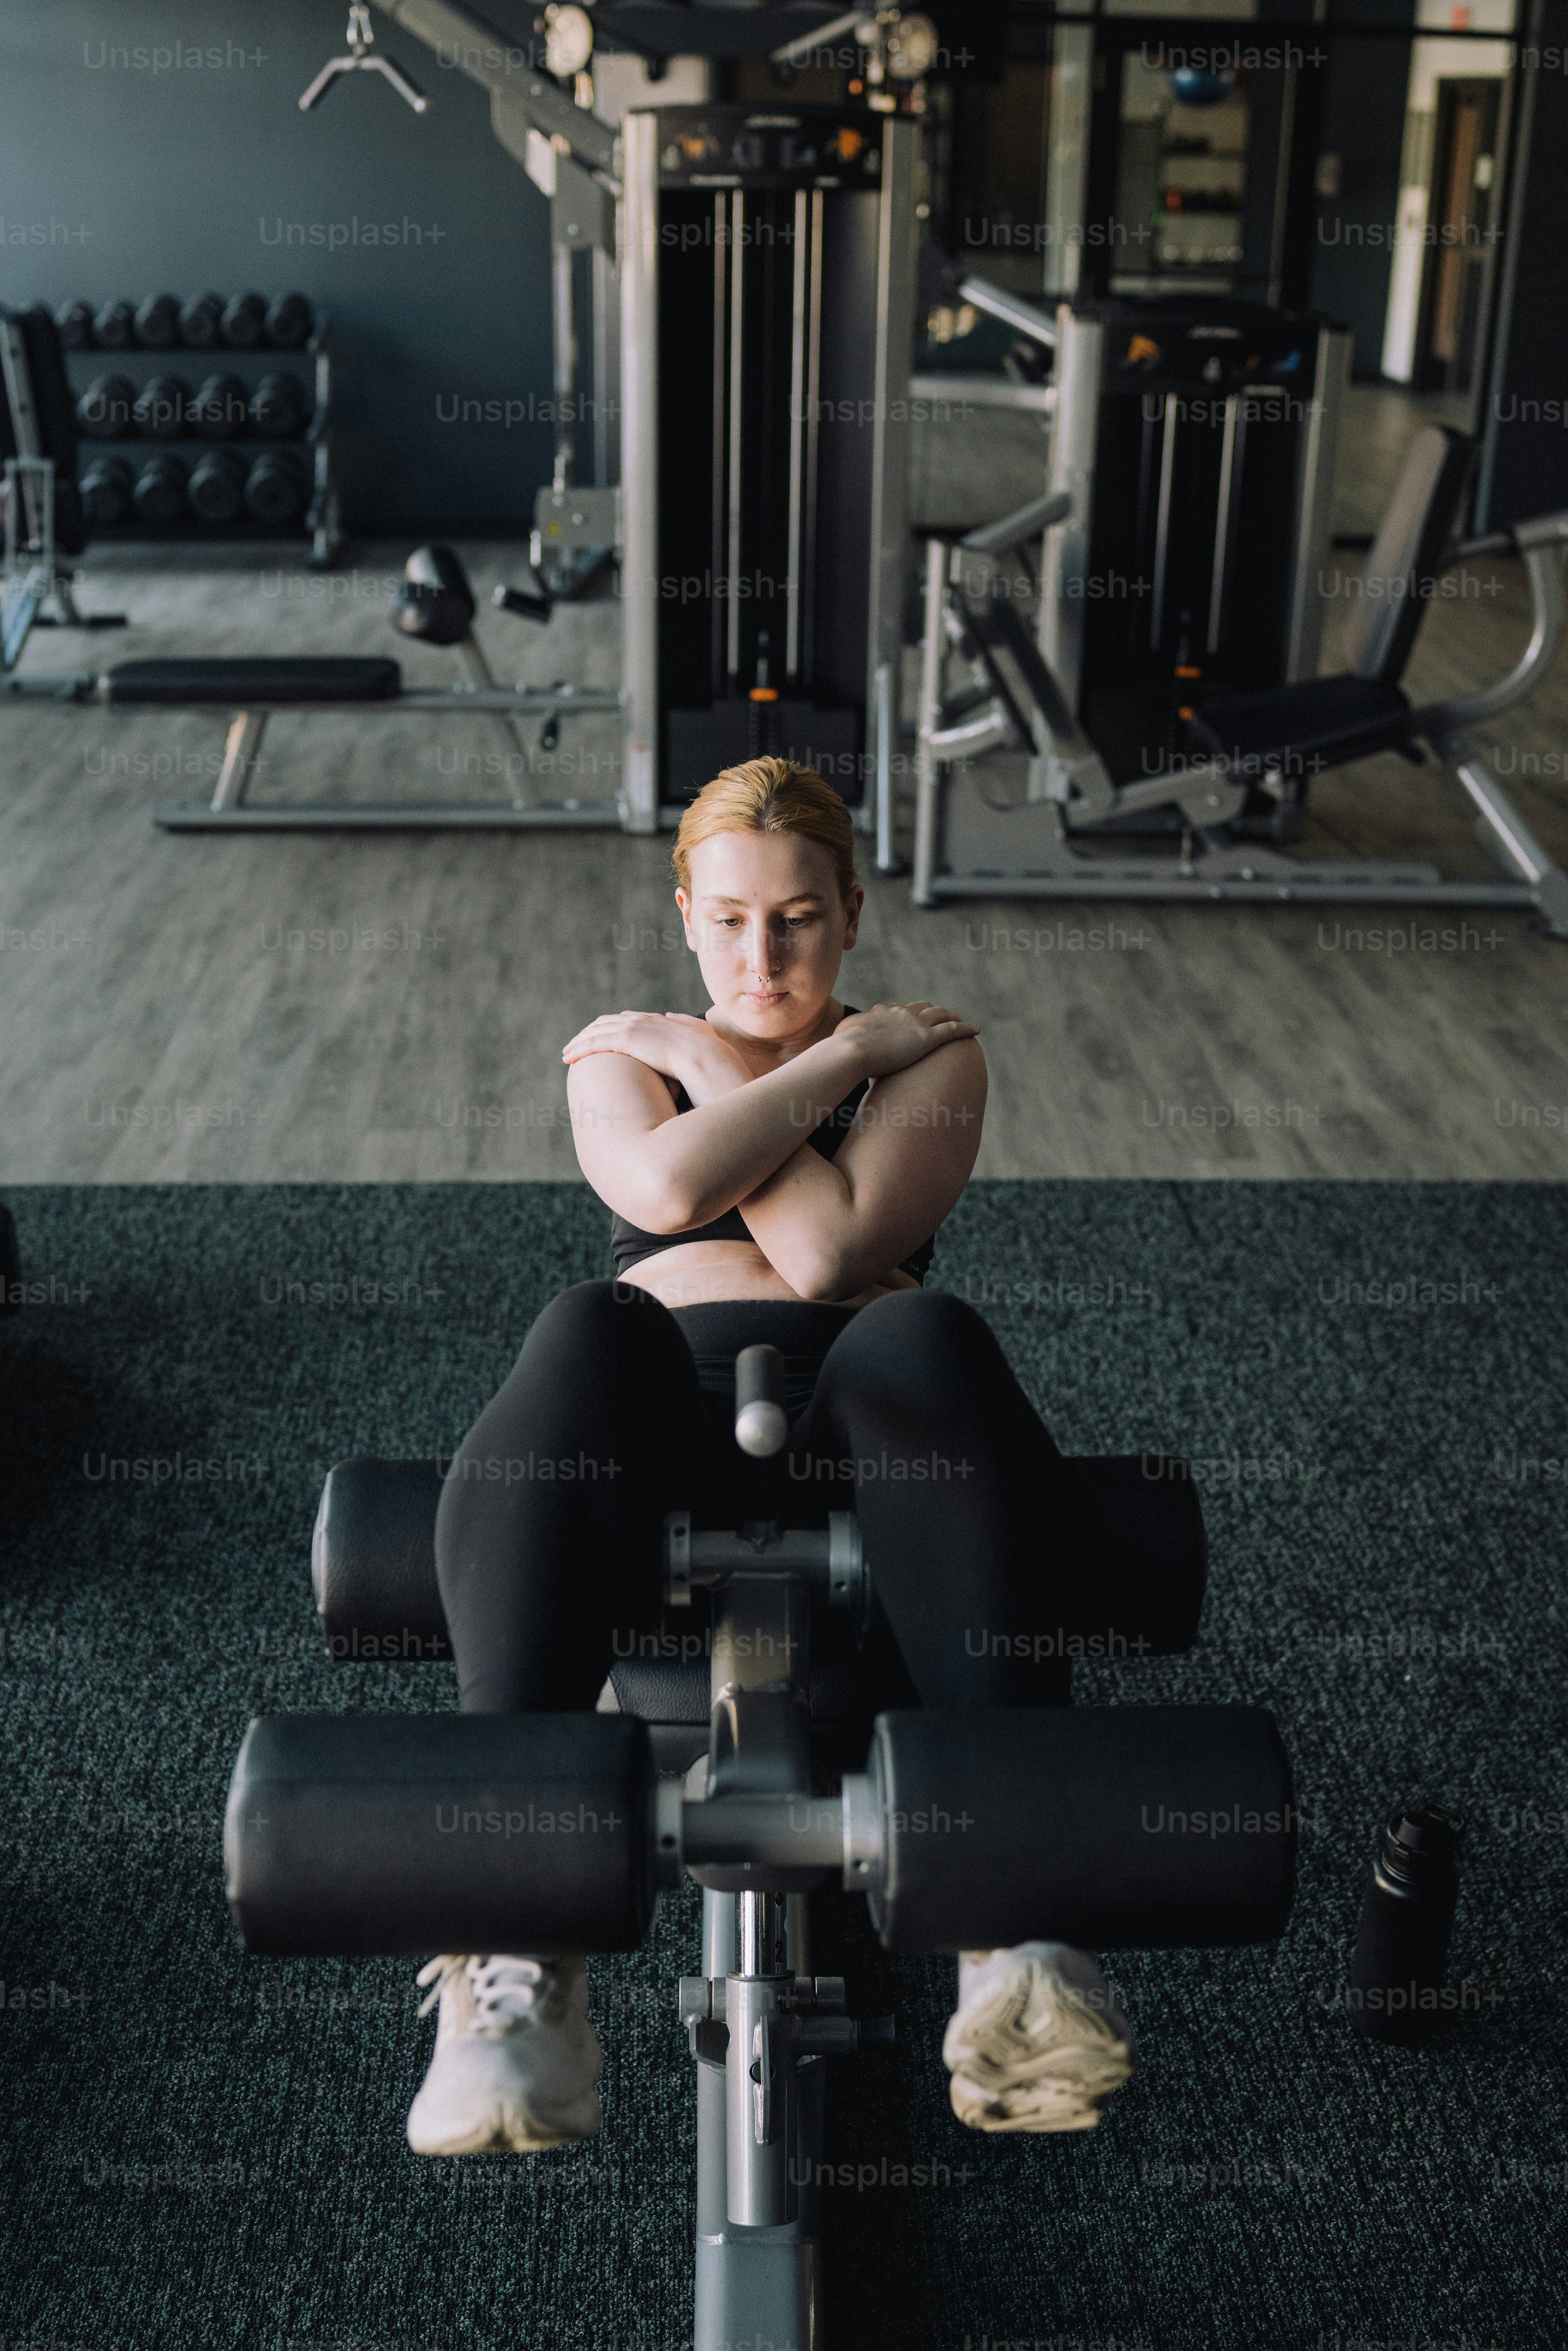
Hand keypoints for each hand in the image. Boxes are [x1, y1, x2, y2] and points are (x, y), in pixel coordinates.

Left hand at [561, 1010, 750, 1099]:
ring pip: (596, 1032)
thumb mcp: (698, 1032)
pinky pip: (595, 1043)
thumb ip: (684, 1022)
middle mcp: (641, 1020)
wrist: (707, 1057)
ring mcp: (633, 1028)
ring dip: (579, 1042)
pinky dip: (580, 1049)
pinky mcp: (626, 1040)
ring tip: (567, 1053)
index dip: (609, 1027)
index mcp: (656, 1021)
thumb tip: (670, 1014)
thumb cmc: (707, 1053)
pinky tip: (569, 1059)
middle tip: (575, 1044)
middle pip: (605, 1023)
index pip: (625, 1020)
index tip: (599, 1036)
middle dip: (588, 1032)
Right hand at [833, 1001, 979, 1081]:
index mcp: (882, 1012)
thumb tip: (837, 1040)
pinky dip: (965, 1028)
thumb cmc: (841, 1048)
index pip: (899, 1008)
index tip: (912, 1017)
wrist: (850, 1052)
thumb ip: (846, 1034)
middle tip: (940, 1016)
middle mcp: (901, 1013)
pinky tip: (976, 1030)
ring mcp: (915, 1024)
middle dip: (933, 1011)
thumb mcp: (842, 1036)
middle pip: (923, 1007)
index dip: (908, 1012)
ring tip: (960, 1020)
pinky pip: (953, 1030)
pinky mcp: (927, 1038)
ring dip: (952, 1016)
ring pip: (941, 1015)